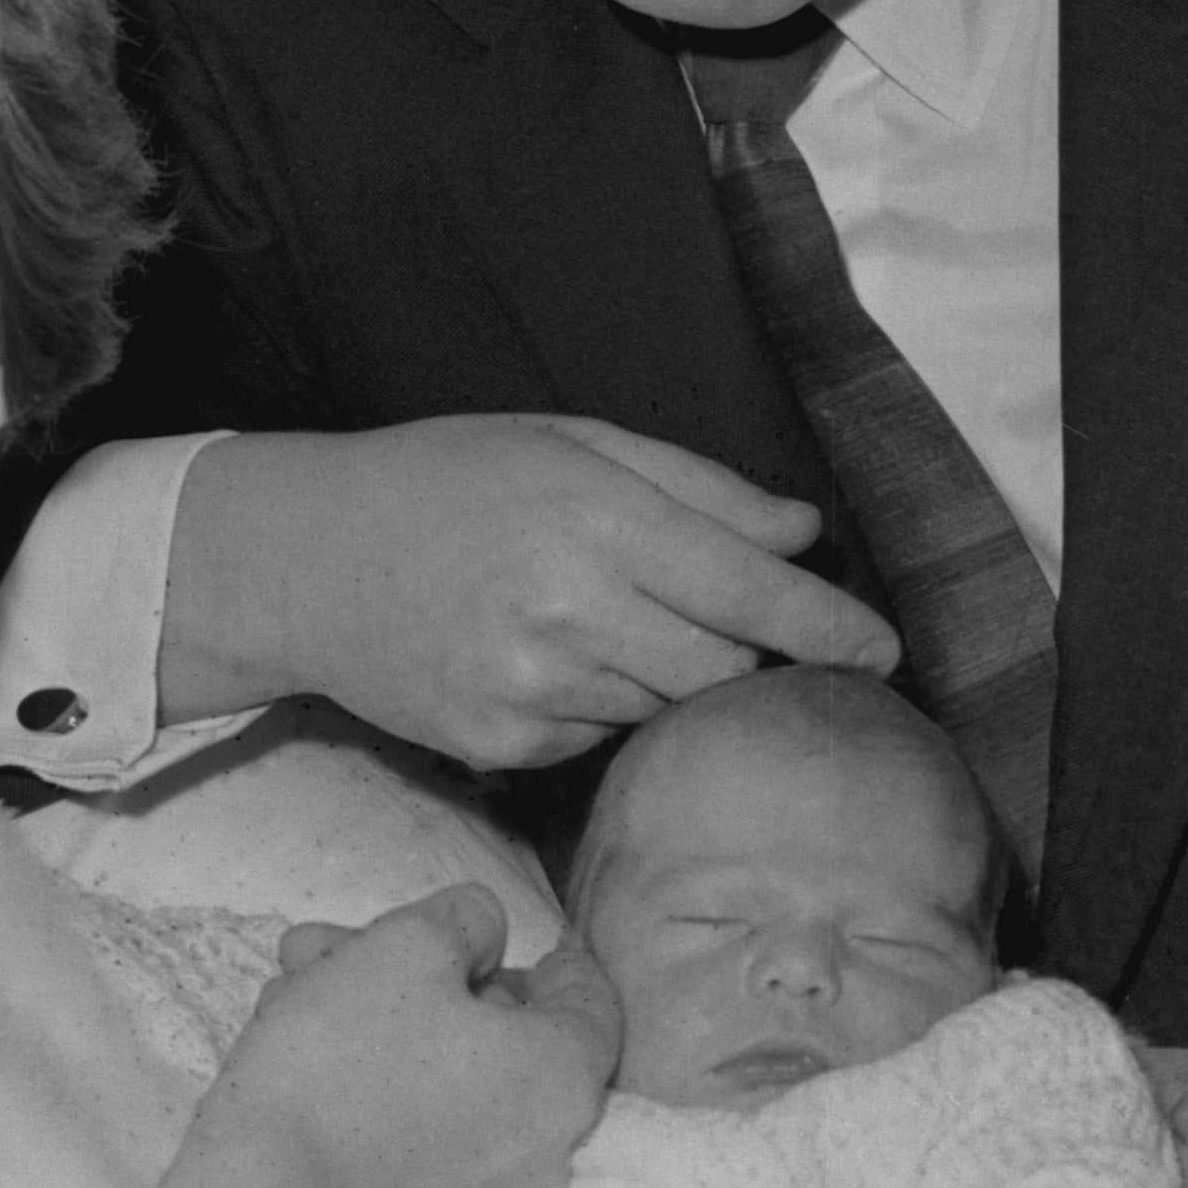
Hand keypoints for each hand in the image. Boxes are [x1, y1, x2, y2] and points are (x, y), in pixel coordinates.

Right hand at [163, 416, 897, 767]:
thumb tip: (803, 536)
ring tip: (607, 625)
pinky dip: (601, 707)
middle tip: (736, 630)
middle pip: (724, 667)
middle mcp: (569, 611)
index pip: (752, 591)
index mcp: (596, 520)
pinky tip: (547, 660)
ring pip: (664, 708)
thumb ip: (696, 488)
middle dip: (750, 655)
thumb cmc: (445, 481)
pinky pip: (598, 739)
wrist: (303, 559)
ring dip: (670, 677)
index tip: (883, 653)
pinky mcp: (500, 744)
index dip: (830, 628)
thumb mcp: (571, 444)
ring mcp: (532, 689)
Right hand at [209, 883, 619, 1187]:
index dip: (561, 962)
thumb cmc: (347, 1060)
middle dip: (427, 976)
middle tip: (357, 942)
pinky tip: (310, 1048)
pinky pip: (423, 1135)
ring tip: (303, 983)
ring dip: (388, 1023)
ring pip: (449, 1080)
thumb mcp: (406, 947)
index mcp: (563, 1079)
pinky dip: (384, 1087)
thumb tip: (483, 934)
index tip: (542, 945)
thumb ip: (463, 920)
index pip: (591, 1005)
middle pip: (501, 1035)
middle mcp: (546, 1149)